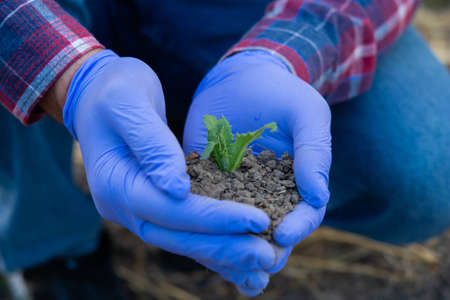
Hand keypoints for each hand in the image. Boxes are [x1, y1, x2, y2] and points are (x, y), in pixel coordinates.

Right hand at [62, 50, 277, 291]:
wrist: (97, 95)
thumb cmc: (113, 92)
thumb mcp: (128, 104)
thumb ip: (152, 144)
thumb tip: (177, 189)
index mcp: (116, 184)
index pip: (171, 210)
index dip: (215, 218)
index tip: (258, 219)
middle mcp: (124, 207)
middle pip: (179, 237)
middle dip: (225, 246)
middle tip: (268, 255)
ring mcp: (137, 210)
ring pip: (184, 241)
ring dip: (224, 253)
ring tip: (264, 261)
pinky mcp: (154, 205)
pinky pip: (185, 231)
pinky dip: (213, 244)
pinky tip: (242, 253)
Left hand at [184, 50, 331, 289]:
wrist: (238, 77)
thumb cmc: (279, 92)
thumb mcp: (305, 112)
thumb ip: (315, 150)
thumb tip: (318, 195)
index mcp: (297, 181)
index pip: (304, 213)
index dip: (298, 228)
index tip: (283, 235)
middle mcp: (267, 193)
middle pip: (269, 232)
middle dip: (264, 251)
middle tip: (256, 265)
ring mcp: (234, 190)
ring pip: (235, 229)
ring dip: (233, 252)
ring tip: (230, 270)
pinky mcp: (205, 182)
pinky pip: (203, 209)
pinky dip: (201, 229)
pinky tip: (193, 242)